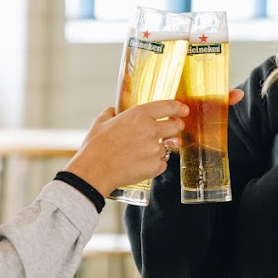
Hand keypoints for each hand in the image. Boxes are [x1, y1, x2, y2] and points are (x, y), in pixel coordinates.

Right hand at [64, 99, 187, 196]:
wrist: (94, 171)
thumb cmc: (95, 147)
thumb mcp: (101, 122)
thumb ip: (111, 113)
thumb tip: (113, 110)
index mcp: (139, 115)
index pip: (169, 107)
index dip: (179, 108)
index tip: (183, 110)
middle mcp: (151, 130)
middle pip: (176, 126)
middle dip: (175, 128)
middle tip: (169, 131)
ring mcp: (155, 150)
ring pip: (168, 147)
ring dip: (160, 149)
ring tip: (144, 152)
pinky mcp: (155, 167)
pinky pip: (162, 163)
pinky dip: (155, 164)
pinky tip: (141, 164)